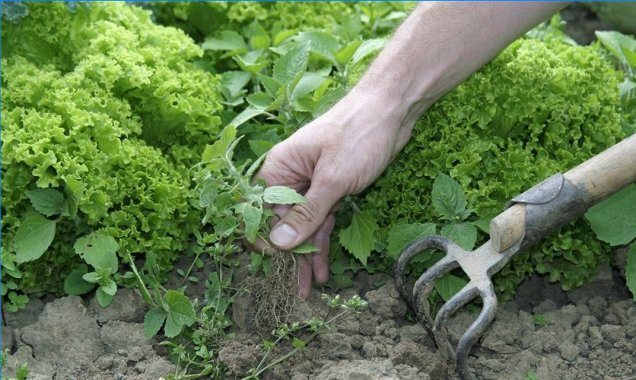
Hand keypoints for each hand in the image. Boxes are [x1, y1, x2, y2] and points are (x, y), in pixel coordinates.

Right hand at [256, 86, 413, 297]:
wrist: (392, 110)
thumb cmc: (357, 135)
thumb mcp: (331, 179)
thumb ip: (306, 214)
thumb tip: (278, 243)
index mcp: (280, 168)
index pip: (259, 210)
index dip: (264, 238)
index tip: (275, 264)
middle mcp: (291, 177)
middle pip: (282, 222)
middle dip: (289, 256)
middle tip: (296, 289)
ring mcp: (312, 184)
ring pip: (303, 226)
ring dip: (307, 256)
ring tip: (310, 289)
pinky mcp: (332, 189)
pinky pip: (322, 220)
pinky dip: (323, 242)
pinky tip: (325, 268)